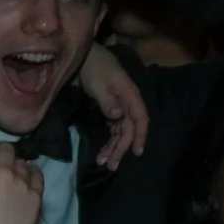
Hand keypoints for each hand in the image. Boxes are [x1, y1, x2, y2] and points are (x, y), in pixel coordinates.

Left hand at [77, 44, 150, 170]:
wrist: (82, 57)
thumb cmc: (92, 67)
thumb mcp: (98, 83)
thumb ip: (108, 100)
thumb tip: (118, 117)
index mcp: (129, 94)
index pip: (140, 118)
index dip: (140, 135)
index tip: (137, 151)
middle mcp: (127, 102)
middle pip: (129, 129)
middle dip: (121, 148)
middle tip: (112, 166)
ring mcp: (118, 107)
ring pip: (120, 132)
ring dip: (114, 148)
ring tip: (104, 163)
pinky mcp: (109, 110)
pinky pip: (112, 129)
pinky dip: (108, 142)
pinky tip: (102, 153)